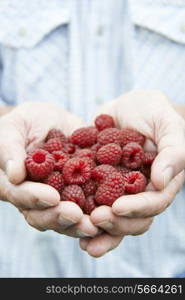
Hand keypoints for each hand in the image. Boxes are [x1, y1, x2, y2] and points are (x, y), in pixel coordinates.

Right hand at [0, 101, 99, 237]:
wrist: (53, 121)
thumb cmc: (26, 122)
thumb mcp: (13, 128)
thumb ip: (10, 149)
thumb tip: (14, 175)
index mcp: (17, 185)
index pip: (22, 195)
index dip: (35, 198)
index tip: (51, 197)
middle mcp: (38, 197)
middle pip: (45, 215)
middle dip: (61, 217)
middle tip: (77, 217)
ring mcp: (61, 197)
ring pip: (68, 217)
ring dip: (81, 223)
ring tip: (97, 225)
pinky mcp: (82, 192)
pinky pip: (90, 206)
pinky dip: (101, 212)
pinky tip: (114, 213)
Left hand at [80, 90, 184, 255]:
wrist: (125, 107)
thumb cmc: (152, 111)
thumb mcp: (166, 123)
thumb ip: (172, 150)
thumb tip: (162, 181)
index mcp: (160, 182)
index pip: (153, 203)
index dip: (137, 209)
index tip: (117, 208)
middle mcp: (139, 192)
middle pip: (132, 219)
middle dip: (115, 223)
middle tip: (95, 220)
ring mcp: (117, 191)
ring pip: (111, 218)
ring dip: (98, 231)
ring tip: (82, 238)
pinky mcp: (97, 184)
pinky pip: (89, 202)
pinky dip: (80, 214)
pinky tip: (67, 219)